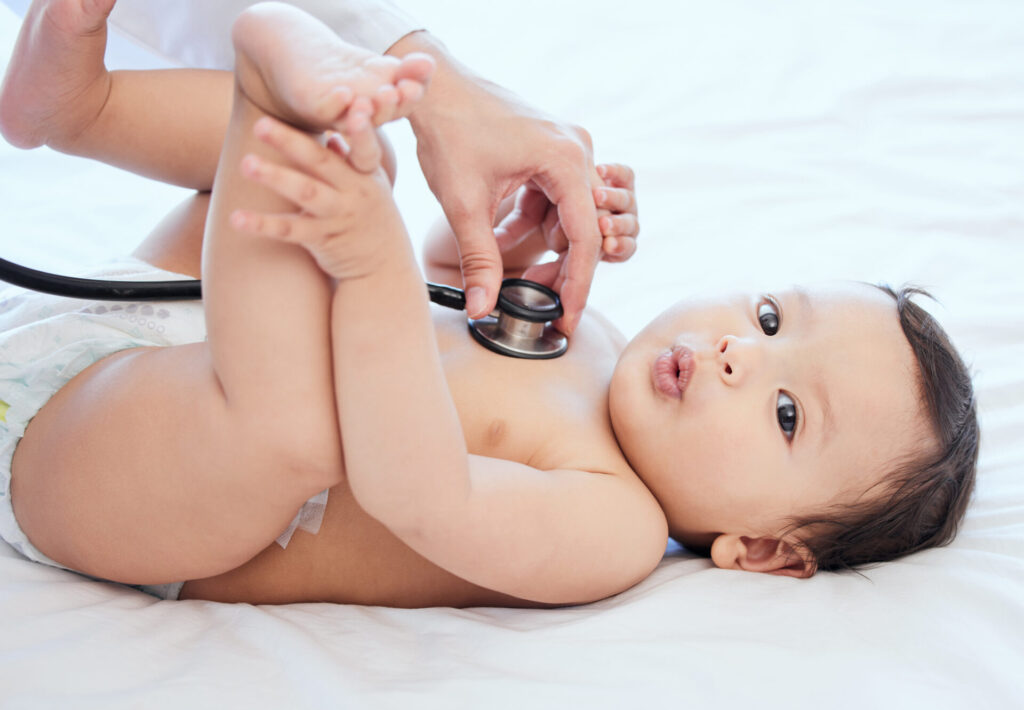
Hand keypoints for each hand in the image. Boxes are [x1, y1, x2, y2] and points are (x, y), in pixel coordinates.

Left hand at [228, 108, 397, 278]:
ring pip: (306, 194)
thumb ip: (352, 159)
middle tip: (261, 125)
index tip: (355, 107)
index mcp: (366, 173)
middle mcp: (355, 192)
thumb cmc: (371, 217)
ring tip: (246, 163)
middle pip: (321, 163)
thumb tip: (333, 135)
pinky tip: (237, 218)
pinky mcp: (324, 240)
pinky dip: (263, 225)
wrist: (383, 267)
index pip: (364, 146)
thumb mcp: (370, 185)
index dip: (361, 129)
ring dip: (276, 177)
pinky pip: (290, 231)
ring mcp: (340, 216)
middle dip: (292, 142)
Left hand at [389, 33, 600, 333]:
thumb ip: (479, 260)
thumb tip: (481, 309)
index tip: (568, 317)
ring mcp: (567, 148)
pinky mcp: (551, 151)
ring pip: (567, 217)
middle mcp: (577, 151)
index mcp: (566, 160)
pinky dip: (531, 224)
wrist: (432, 87)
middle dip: (558, 269)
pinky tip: (501, 239)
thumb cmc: (450, 132)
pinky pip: (553, 200)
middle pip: (581, 229)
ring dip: (542, 247)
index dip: (577, 284)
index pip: (585, 238)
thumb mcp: (464, 204)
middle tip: (539, 304)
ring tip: (513, 272)